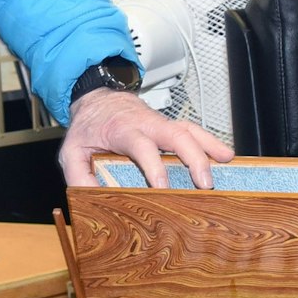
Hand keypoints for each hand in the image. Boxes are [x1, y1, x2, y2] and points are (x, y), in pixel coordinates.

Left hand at [59, 89, 233, 188]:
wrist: (97, 99)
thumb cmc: (89, 127)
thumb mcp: (72, 149)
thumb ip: (77, 174)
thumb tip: (87, 198)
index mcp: (123, 129)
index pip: (141, 146)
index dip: (153, 166)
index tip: (163, 187)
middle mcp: (147, 124)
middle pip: (175, 135)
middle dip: (193, 157)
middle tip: (204, 183)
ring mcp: (161, 124)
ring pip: (189, 129)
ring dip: (208, 146)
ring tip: (225, 163)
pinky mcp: (169, 127)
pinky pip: (193, 130)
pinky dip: (210, 141)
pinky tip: (225, 155)